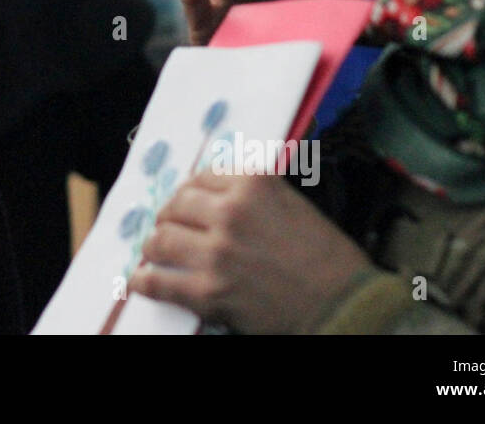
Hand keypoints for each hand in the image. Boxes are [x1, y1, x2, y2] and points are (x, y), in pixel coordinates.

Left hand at [126, 172, 372, 333]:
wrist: (343, 305)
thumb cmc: (327, 257)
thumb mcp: (293, 204)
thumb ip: (253, 195)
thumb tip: (217, 196)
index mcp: (252, 185)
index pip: (201, 178)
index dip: (188, 191)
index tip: (184, 200)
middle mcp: (229, 213)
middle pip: (175, 206)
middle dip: (167, 217)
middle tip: (166, 225)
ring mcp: (216, 253)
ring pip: (161, 241)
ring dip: (154, 246)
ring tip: (154, 252)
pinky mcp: (208, 291)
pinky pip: (159, 282)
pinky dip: (145, 282)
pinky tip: (141, 281)